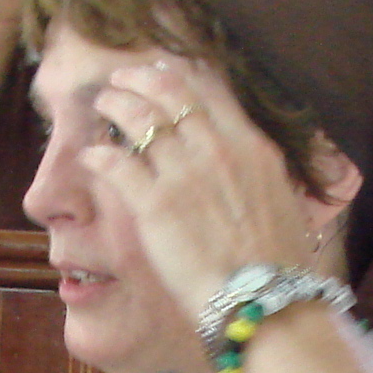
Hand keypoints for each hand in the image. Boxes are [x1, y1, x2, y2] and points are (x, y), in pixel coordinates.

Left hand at [79, 55, 326, 317]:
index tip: (163, 72)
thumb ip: (259, 175)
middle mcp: (217, 149)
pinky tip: (90, 156)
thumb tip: (253, 170)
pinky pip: (115, 163)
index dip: (180, 75)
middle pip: (169, 92)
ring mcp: (184, 174)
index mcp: (251, 147)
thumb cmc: (278, 265)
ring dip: (115, 104)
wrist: (268, 301)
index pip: (210, 90)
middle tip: (122, 79)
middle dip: (139, 79)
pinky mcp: (154, 204)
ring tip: (102, 104)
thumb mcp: (282, 202)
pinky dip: (98, 154)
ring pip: (138, 117)